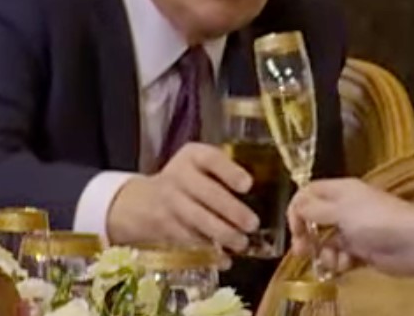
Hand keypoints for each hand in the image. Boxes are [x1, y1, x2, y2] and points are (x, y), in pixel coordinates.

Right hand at [106, 143, 258, 252]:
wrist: (145, 201)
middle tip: (252, 224)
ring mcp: (170, 201)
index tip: (247, 185)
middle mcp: (179, 176)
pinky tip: (224, 258)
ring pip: (197, 218)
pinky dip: (208, 250)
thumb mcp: (200, 166)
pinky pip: (189, 238)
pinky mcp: (166, 226)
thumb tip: (267, 192)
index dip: (229, 171)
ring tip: (241, 243)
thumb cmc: (188, 181)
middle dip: (232, 210)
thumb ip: (225, 172)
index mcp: (193, 156)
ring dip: (222, 233)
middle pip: (207, 193)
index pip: (211, 159)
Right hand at [288, 179, 413, 278]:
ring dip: (325, 253)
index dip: (297, 209)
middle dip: (306, 237)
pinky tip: (346, 265)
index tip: (295, 228)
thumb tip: (297, 205)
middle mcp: (344, 208)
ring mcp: (353, 230)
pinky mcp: (362, 251)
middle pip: (314, 220)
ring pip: (326, 242)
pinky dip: (340, 262)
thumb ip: (315, 209)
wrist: (413, 243)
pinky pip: (340, 256)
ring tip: (334, 260)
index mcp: (340, 191)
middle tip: (302, 251)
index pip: (308, 194)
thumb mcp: (341, 211)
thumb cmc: (375, 221)